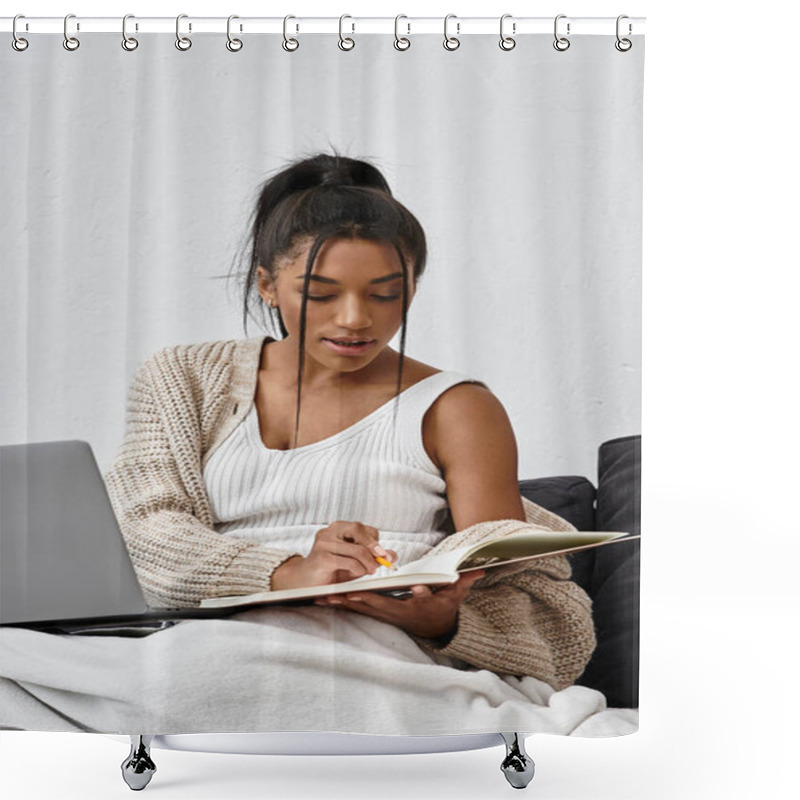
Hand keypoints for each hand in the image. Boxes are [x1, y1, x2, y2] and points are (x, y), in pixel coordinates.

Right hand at [271, 521, 397, 590]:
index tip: (382, 554)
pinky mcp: (322, 557)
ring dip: (369, 562)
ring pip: (357, 548)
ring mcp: (324, 543)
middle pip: (358, 529)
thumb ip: (372, 557)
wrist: (305, 582)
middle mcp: (329, 531)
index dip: (374, 541)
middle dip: (374, 546)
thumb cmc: (331, 570)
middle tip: (383, 559)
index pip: (362, 528)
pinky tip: (357, 574)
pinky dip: (358, 569)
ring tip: (371, 571)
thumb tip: (393, 555)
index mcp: (337, 528)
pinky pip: (349, 562)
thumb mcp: (356, 562)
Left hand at [313, 571, 485, 639]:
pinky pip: (355, 607)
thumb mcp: (456, 596)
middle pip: (383, 603)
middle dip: (365, 598)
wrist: (433, 627)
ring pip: (363, 606)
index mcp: (422, 604)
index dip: (422, 593)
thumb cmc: (442, 606)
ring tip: (323, 596)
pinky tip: (322, 598)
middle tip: (348, 592)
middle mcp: (401, 611)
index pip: (423, 598)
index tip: (419, 588)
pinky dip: (340, 603)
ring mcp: (386, 613)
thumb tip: (479, 570)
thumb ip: (464, 583)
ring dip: (343, 602)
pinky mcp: (375, 612)